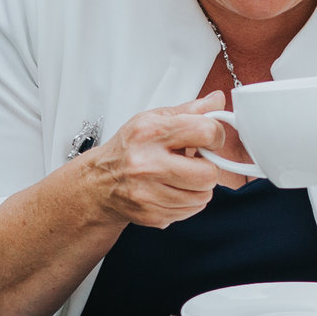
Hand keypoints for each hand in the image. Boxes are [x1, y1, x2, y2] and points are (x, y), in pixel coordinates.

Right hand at [79, 94, 249, 227]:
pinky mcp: (151, 214)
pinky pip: (191, 211)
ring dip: (199, 187)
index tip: (209, 140)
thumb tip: (217, 101)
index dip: (215, 136)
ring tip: (182, 176)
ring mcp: (148, 192)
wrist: (99, 181)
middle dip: (209, 168)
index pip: (205, 132)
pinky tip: (173, 190)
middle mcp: (147, 163)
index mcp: (150, 132)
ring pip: (203, 196)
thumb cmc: (129, 148)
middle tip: (196, 162)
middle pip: (209, 173)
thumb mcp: (154, 119)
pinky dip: (188, 202)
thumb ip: (189, 111)